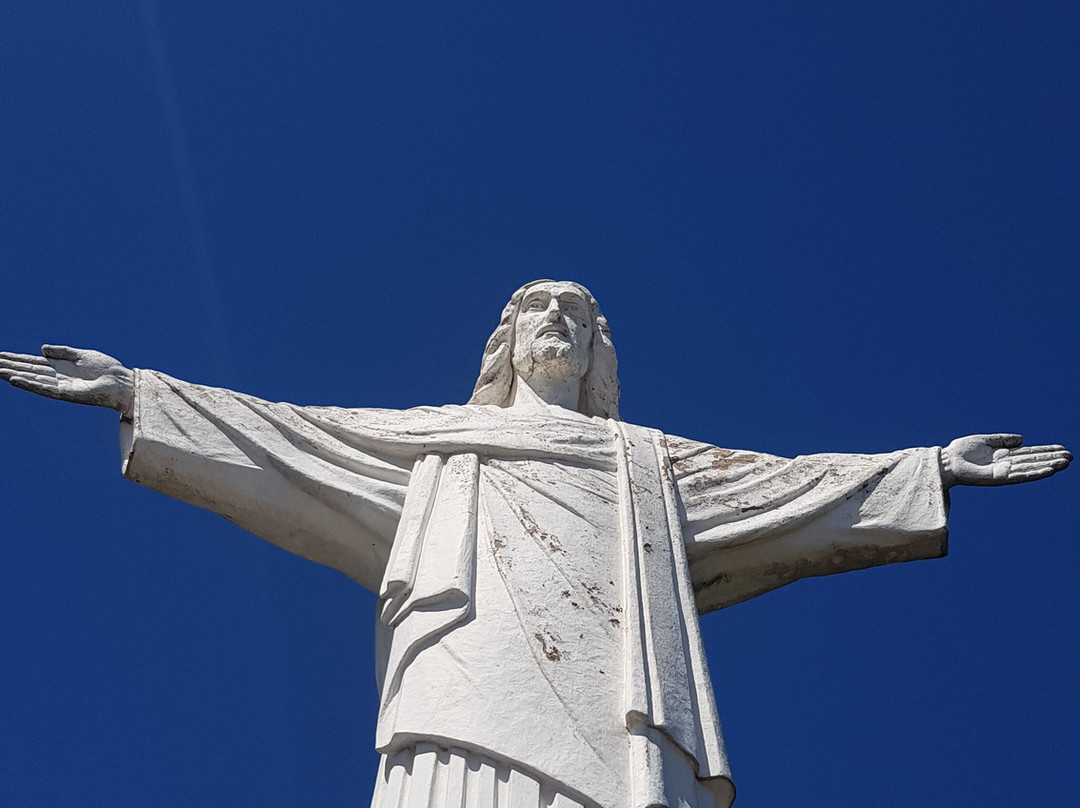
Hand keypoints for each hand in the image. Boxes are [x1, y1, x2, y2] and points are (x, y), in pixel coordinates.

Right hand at [0, 345, 133, 414]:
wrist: (122, 381)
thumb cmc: (106, 369)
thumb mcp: (82, 355)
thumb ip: (62, 352)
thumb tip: (41, 349)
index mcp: (60, 366)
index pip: (32, 362)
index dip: (16, 359)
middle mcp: (57, 377)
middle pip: (27, 370)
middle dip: (9, 366)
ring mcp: (60, 386)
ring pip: (31, 380)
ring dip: (13, 375)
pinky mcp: (66, 394)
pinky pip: (43, 389)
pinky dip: (29, 385)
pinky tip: (15, 380)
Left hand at [941, 434, 1070, 486]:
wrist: (946, 461)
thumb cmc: (961, 451)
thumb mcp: (985, 440)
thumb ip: (1003, 439)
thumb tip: (1023, 439)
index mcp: (1003, 454)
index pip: (1029, 452)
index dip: (1045, 450)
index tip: (1062, 448)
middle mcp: (1006, 464)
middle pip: (1034, 460)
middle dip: (1051, 458)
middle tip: (1071, 457)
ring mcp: (1004, 472)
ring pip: (1031, 468)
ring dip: (1048, 466)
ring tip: (1065, 463)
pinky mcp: (999, 478)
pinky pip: (1020, 476)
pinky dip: (1035, 473)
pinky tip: (1048, 470)